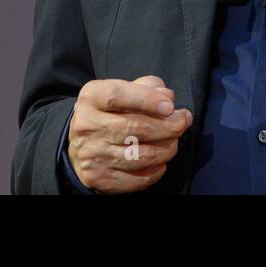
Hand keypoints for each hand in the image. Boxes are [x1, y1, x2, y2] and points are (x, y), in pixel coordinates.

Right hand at [67, 75, 193, 192]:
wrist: (82, 145)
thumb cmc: (112, 112)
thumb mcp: (125, 90)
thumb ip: (148, 87)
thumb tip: (168, 97)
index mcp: (91, 97)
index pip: (117, 95)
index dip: (147, 100)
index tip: (170, 106)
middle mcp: (86, 125)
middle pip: (134, 127)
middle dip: (167, 126)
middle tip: (183, 122)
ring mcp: (91, 154)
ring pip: (139, 155)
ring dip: (166, 149)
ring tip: (173, 142)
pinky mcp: (98, 177)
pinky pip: (136, 179)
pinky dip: (155, 171)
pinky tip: (161, 162)